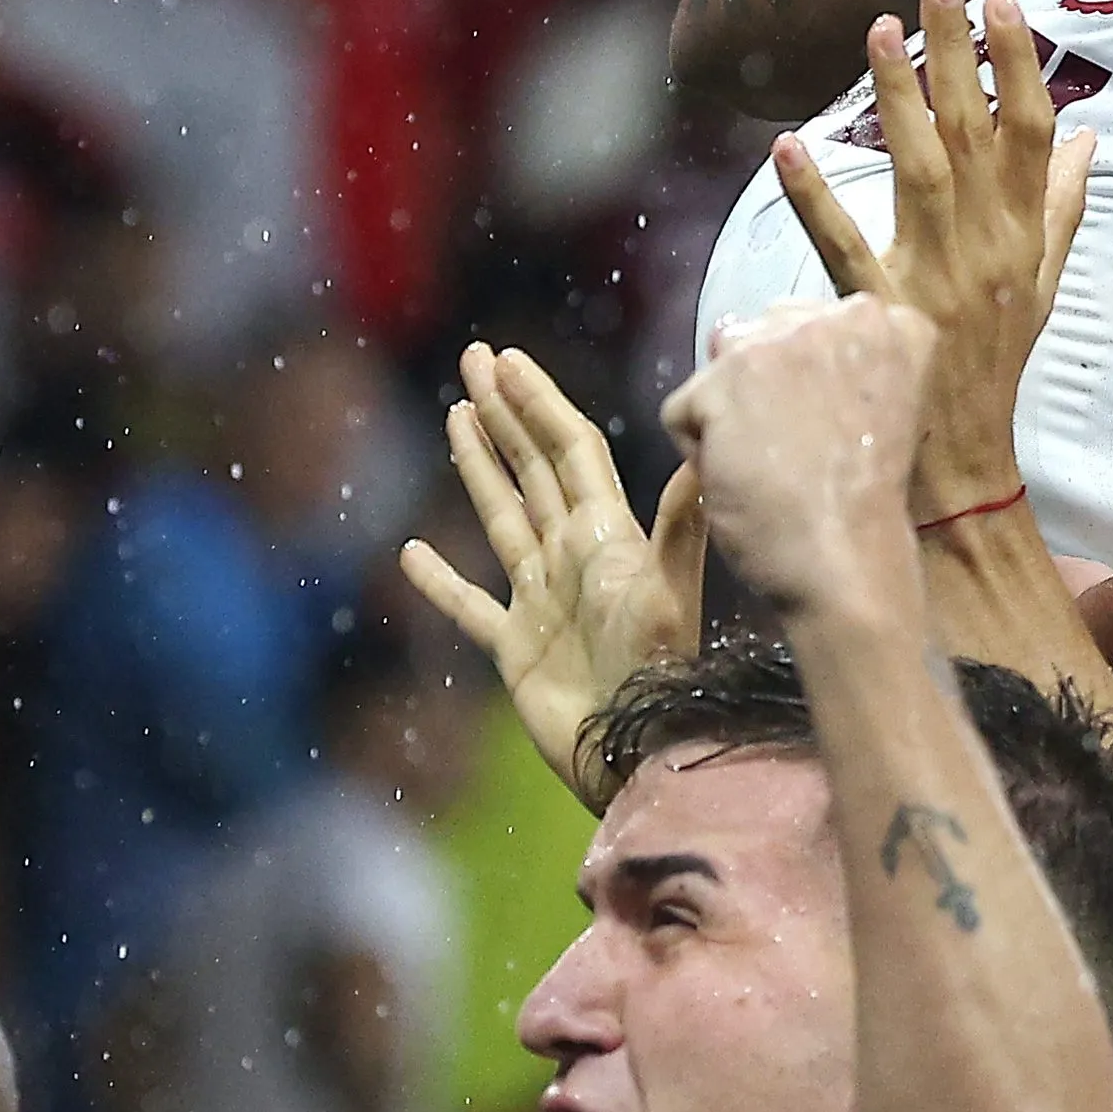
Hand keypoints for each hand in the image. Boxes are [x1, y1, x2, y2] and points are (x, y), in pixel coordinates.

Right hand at [400, 347, 705, 803]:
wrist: (638, 753)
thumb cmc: (657, 674)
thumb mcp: (670, 589)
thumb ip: (679, 521)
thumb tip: (701, 443)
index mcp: (606, 535)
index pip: (569, 449)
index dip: (538, 402)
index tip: (507, 360)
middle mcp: (573, 557)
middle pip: (533, 468)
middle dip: (506, 412)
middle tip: (476, 358)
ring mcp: (542, 599)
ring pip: (503, 517)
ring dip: (480, 466)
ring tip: (456, 415)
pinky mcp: (516, 648)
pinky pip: (470, 605)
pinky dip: (440, 581)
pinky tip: (411, 554)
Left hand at [662, 296, 942, 625]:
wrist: (847, 561)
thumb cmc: (869, 503)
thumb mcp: (883, 408)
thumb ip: (840, 364)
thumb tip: (754, 342)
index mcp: (890, 322)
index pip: (818, 323)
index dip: (811, 378)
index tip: (831, 425)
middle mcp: (836, 314)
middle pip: (768, 332)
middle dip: (767, 381)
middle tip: (794, 448)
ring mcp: (776, 342)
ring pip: (724, 366)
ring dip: (731, 411)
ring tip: (767, 465)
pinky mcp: (721, 381)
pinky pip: (683, 411)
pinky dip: (698, 452)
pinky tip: (738, 483)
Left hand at [774, 0, 1098, 519]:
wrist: (964, 457)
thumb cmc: (998, 359)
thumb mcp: (1045, 282)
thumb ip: (1062, 205)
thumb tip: (1088, 137)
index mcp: (1024, 234)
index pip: (1032, 131)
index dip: (1020, 63)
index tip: (1004, 1)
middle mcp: (985, 246)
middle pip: (974, 131)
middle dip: (957, 49)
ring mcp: (931, 277)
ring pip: (917, 170)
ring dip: (898, 96)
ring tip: (879, 29)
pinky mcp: (879, 311)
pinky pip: (842, 244)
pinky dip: (814, 196)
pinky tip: (789, 146)